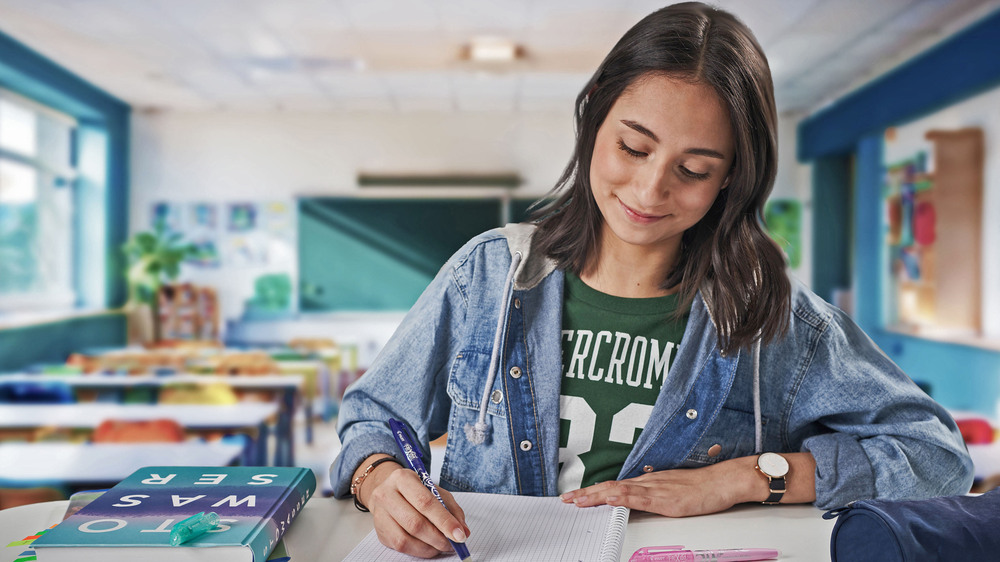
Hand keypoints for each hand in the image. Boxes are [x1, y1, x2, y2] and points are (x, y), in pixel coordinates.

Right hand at [359, 459, 470, 557]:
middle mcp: (386, 495)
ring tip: (442, 546)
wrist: (388, 491)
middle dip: (438, 537)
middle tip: (453, 544)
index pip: (425, 502)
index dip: (444, 521)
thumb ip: (451, 509)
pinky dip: (419, 551)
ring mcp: (380, 514)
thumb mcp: (435, 490)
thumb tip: (463, 531)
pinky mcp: (380, 532)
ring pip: (405, 539)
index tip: (459, 535)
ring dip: (429, 547)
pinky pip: (400, 547)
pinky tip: (429, 547)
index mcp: (402, 479)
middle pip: (414, 523)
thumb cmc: (414, 490)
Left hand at [560, 463, 740, 516]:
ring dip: (596, 495)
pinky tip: (611, 498)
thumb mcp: (671, 491)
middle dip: (586, 494)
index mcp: (648, 482)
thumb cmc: (701, 486)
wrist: (722, 481)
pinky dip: (623, 497)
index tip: (575, 496)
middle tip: (565, 499)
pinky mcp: (667, 499)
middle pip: (610, 487)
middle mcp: (648, 482)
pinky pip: (641, 498)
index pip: (614, 486)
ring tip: (578, 500)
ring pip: (620, 491)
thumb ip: (652, 495)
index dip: (592, 491)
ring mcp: (656, 490)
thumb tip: (634, 500)